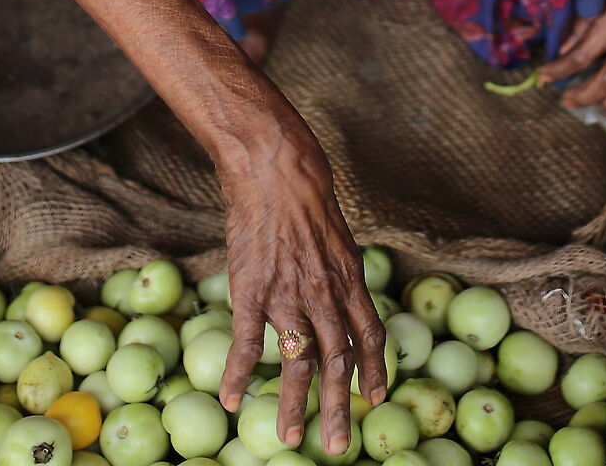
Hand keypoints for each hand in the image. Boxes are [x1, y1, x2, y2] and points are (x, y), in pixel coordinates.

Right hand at [217, 120, 387, 454]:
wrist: (274, 167)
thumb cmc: (305, 194)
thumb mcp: (336, 232)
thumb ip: (338, 268)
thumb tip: (339, 290)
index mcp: (350, 278)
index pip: (371, 335)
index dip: (374, 370)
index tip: (374, 400)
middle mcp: (326, 293)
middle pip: (339, 361)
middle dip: (340, 408)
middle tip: (339, 447)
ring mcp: (289, 294)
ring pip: (298, 361)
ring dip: (294, 404)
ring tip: (288, 438)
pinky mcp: (252, 289)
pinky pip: (246, 342)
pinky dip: (239, 373)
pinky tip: (231, 399)